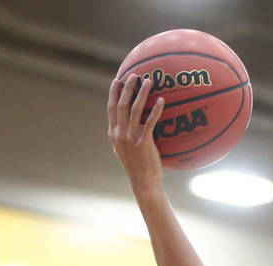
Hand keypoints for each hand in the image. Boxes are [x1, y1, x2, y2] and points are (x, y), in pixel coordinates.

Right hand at [107, 74, 165, 190]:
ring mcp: (130, 137)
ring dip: (141, 93)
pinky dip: (156, 109)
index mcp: (114, 134)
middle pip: (122, 104)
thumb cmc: (137, 168)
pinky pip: (150, 121)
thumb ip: (122, 137)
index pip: (111, 108)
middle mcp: (120, 133)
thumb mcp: (123, 151)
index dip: (113, 93)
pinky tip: (161, 100)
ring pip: (134, 109)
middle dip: (128, 87)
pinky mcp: (143, 141)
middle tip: (135, 75)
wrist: (143, 182)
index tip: (117, 80)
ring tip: (149, 81)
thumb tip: (124, 127)